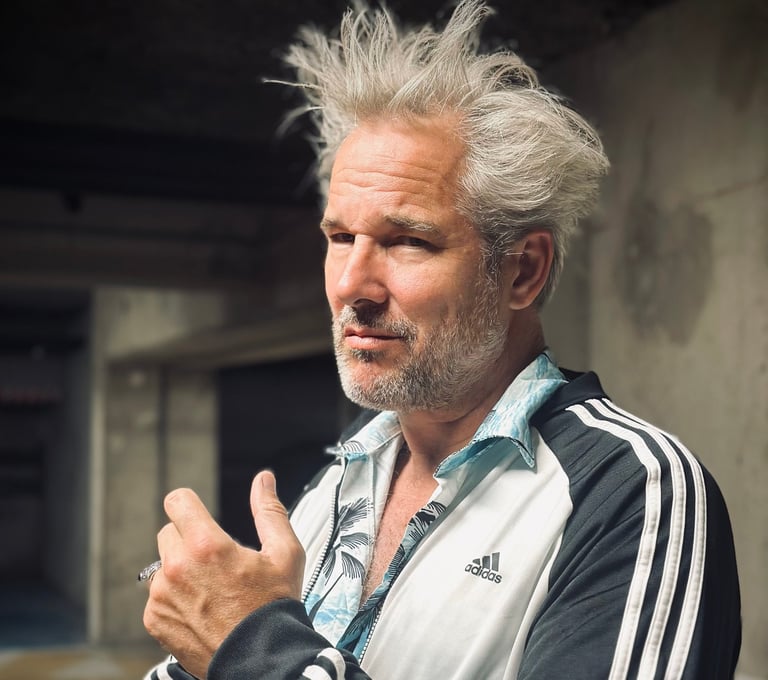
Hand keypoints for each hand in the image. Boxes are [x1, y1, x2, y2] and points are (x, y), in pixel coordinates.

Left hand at [143, 470, 305, 678]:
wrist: (260, 661)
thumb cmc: (273, 610)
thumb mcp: (284, 554)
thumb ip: (270, 511)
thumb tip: (264, 480)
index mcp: (207, 546)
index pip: (177, 501)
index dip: (188, 503)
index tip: (195, 512)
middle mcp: (178, 568)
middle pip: (169, 532)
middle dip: (189, 539)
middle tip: (215, 560)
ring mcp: (162, 595)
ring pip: (163, 564)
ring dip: (181, 569)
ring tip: (211, 589)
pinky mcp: (155, 619)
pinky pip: (158, 594)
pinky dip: (174, 597)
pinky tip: (201, 609)